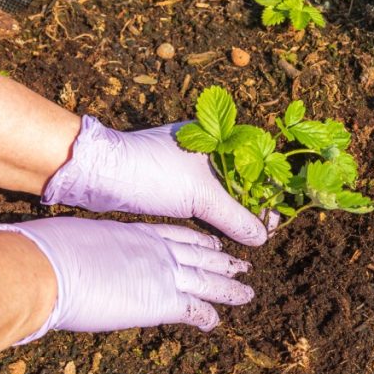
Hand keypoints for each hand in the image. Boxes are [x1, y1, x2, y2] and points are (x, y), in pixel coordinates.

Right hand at [0, 218, 254, 342]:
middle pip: (201, 256)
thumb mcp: (81, 238)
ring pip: (208, 281)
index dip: (200, 242)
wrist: (48, 266)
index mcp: (138, 232)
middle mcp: (158, 250)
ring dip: (229, 289)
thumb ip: (95, 248)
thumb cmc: (48, 251)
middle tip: (242, 266)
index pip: (179, 235)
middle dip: (223, 263)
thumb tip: (79, 257)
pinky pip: (194, 309)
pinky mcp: (162, 301)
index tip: (215, 245)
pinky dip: (208, 316)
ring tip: (248, 293)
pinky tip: (216, 322)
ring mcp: (163, 274)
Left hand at [43, 116, 267, 245]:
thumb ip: (235, 217)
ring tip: (250, 235)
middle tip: (266, 230)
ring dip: (237, 212)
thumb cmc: (150, 172)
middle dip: (256, 203)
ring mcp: (188, 166)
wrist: (96, 173)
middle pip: (243, 177)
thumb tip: (262, 237)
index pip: (259, 160)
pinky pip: (205, 200)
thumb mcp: (200, 196)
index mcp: (218, 136)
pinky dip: (217, 215)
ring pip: (223, 191)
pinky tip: (225, 232)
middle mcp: (206, 148)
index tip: (277, 216)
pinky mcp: (173, 184)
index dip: (271, 188)